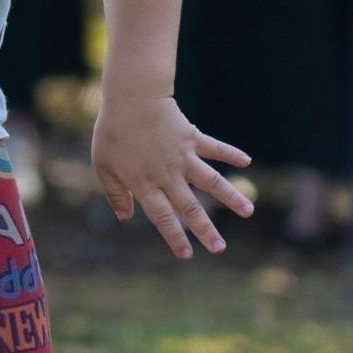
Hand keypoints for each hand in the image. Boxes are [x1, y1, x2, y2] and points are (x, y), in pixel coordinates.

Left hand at [91, 94, 252, 258]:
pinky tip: (247, 160)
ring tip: (249, 211)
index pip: (163, 217)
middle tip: (220, 248)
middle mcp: (168, 175)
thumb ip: (115, 193)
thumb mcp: (103, 165)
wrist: (131, 97)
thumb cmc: (112, 132)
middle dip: (205, 230)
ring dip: (231, 197)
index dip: (175, 237)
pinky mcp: (192, 137)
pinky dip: (231, 152)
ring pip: (211, 181)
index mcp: (145, 184)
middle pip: (190, 207)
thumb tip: (125, 217)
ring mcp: (183, 156)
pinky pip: (215, 147)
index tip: (187, 255)